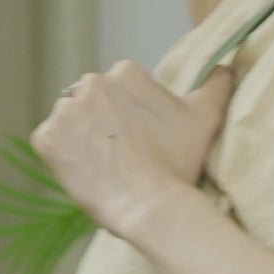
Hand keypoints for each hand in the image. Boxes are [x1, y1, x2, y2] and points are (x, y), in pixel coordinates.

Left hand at [30, 60, 235, 241]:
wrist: (150, 206)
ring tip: (104, 169)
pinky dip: (60, 158)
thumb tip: (227, 67)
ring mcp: (65, 110)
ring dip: (81, 142)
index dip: (130, 123)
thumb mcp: (204, 118)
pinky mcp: (46, 138)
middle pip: (91, 106)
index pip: (120, 95)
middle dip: (102, 128)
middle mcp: (91, 83)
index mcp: (125, 72)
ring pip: (69, 124)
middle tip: (123, 160)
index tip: (141, 145)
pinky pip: (48, 144)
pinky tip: (84, 173)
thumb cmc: (177, 163)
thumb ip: (216, 86)